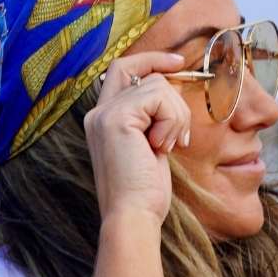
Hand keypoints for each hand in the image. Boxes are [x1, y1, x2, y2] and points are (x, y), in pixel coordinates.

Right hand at [82, 51, 191, 225]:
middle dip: (173, 97)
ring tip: (167, 147)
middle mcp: (98, 113)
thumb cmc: (145, 192)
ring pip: (158, 85)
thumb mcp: (151, 146)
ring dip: (176, 117)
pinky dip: (171, 122)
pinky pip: (159, 97)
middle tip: (179, 136)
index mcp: (102, 119)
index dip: (151, 60)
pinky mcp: (116, 119)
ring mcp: (104, 114)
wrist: (133, 216)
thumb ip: (153, 117)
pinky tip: (162, 148)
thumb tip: (173, 87)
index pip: (122, 69)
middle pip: (145, 74)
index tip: (179, 64)